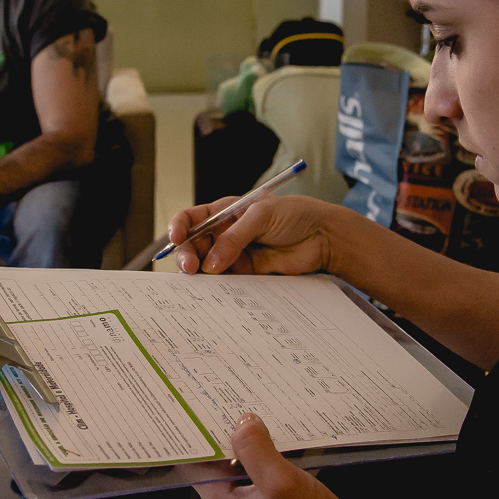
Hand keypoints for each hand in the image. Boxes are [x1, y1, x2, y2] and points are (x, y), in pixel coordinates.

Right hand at [169, 195, 336, 275]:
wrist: (322, 237)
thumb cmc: (294, 215)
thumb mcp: (261, 216)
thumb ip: (234, 238)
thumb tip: (211, 263)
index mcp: (225, 211)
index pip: (192, 218)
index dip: (179, 228)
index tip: (176, 239)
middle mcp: (225, 233)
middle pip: (193, 245)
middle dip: (186, 255)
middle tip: (190, 267)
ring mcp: (234, 254)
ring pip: (205, 265)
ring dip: (198, 271)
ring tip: (200, 276)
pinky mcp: (246, 273)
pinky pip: (225, 280)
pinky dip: (216, 285)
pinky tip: (215, 286)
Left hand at [194, 413, 368, 498]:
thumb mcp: (279, 483)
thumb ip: (255, 451)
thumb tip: (242, 421)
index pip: (195, 462)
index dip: (196, 435)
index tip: (201, 407)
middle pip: (218, 458)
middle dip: (225, 430)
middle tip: (231, 399)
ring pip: (244, 459)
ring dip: (251, 438)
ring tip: (257, 409)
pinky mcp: (274, 497)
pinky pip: (265, 466)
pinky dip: (271, 449)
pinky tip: (282, 433)